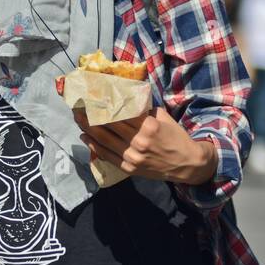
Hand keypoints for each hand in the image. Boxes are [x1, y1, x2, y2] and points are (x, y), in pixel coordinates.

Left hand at [73, 104, 218, 185]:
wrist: (186, 164)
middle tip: (79, 105)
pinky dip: (94, 146)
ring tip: (77, 118)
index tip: (93, 96)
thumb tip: (126, 99)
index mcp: (148, 125)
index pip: (121, 112)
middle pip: (109, 125)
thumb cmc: (176, 137)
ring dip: (88, 128)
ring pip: (104, 139)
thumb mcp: (163, 117)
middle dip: (91, 114)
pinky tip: (85, 137)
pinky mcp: (129, 168)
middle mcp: (139, 140)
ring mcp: (132, 156)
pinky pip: (107, 155)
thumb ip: (144, 110)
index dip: (105, 104)